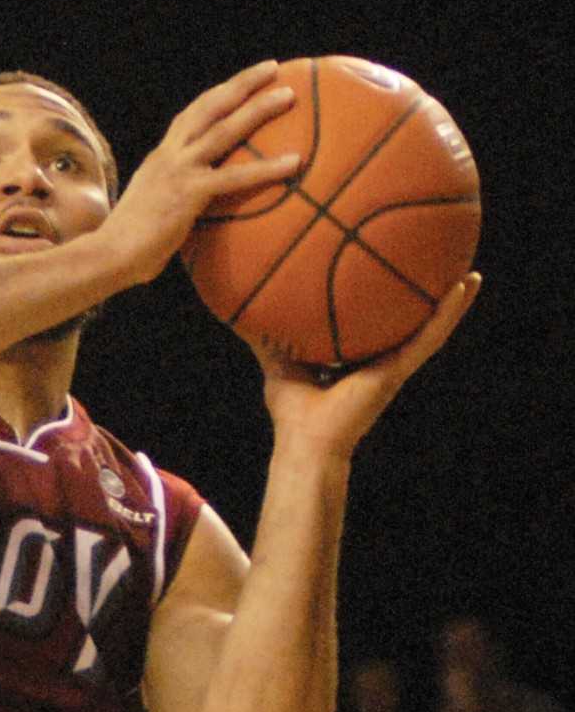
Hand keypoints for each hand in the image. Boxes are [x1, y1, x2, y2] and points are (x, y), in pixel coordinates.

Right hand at [104, 61, 302, 283]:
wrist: (107, 256)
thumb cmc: (127, 248)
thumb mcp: (151, 210)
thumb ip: (172, 201)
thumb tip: (189, 216)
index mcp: (160, 157)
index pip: (192, 114)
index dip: (220, 94)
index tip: (243, 81)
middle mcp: (169, 155)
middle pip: (210, 106)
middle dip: (242, 84)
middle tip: (273, 67)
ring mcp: (179, 171)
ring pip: (225, 129)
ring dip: (259, 108)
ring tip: (289, 94)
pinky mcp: (188, 193)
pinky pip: (234, 176)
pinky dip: (267, 168)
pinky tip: (294, 162)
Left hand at [257, 273, 479, 457]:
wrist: (306, 442)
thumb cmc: (291, 413)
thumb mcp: (278, 362)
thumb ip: (266, 338)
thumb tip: (240, 311)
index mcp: (356, 360)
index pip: (374, 326)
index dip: (385, 304)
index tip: (395, 275)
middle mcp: (379, 361)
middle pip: (407, 324)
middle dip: (424, 300)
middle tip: (442, 269)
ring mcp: (393, 366)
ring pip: (429, 328)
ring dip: (451, 302)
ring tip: (471, 275)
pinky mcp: (398, 370)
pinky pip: (430, 336)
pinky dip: (449, 313)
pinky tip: (465, 286)